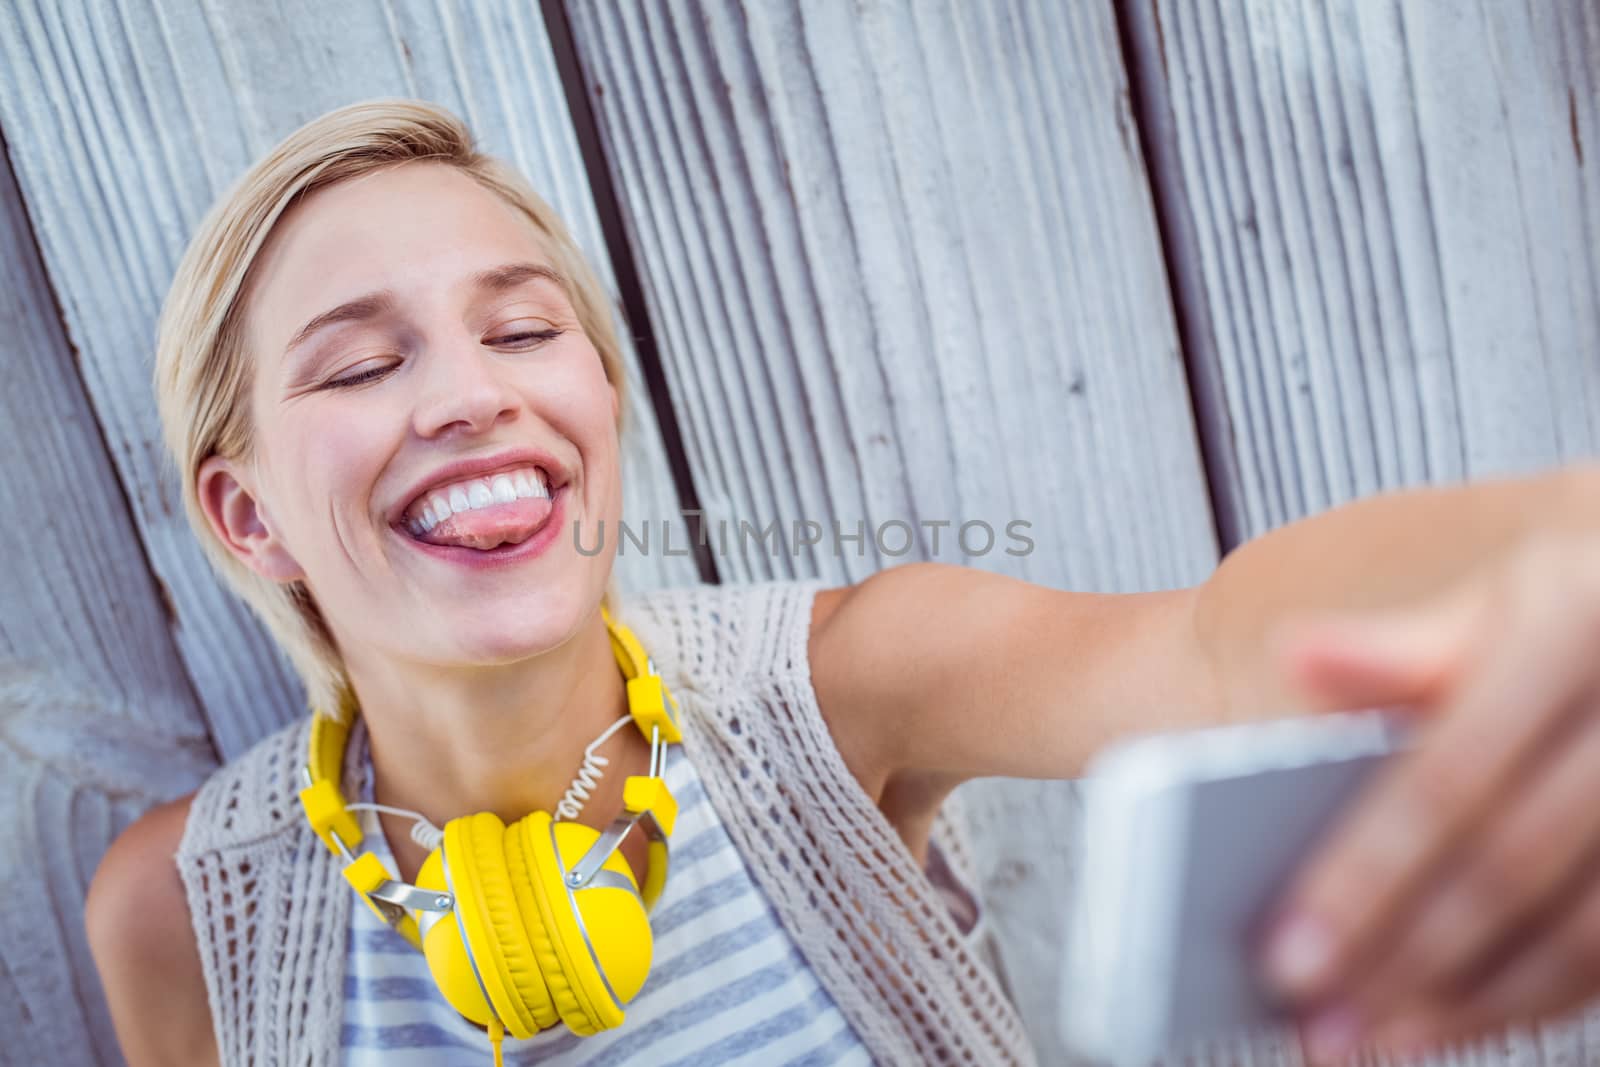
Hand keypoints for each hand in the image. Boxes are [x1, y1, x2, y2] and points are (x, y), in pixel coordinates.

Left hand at [1257, 531, 1599, 1062]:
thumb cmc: (1568, 623)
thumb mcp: (1496, 606)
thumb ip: (1398, 649)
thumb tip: (1296, 655)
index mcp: (1577, 630)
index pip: (1454, 774)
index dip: (1367, 871)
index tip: (1284, 953)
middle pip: (1511, 867)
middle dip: (1403, 956)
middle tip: (1316, 1025)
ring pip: (1581, 937)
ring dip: (1467, 1004)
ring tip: (1369, 1040)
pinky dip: (1528, 1001)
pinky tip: (1450, 1021)